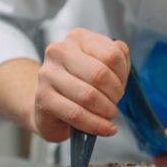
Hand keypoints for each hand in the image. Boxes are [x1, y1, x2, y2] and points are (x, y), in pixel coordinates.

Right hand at [33, 28, 129, 142]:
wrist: (49, 106)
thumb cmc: (80, 83)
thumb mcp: (102, 65)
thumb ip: (117, 56)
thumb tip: (122, 52)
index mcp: (78, 38)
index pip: (112, 54)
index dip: (122, 75)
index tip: (121, 85)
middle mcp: (60, 51)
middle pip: (100, 74)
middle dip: (115, 94)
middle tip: (114, 103)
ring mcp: (48, 73)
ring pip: (88, 96)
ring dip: (106, 110)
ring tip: (109, 115)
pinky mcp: (43, 97)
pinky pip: (76, 114)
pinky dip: (96, 125)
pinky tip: (105, 128)